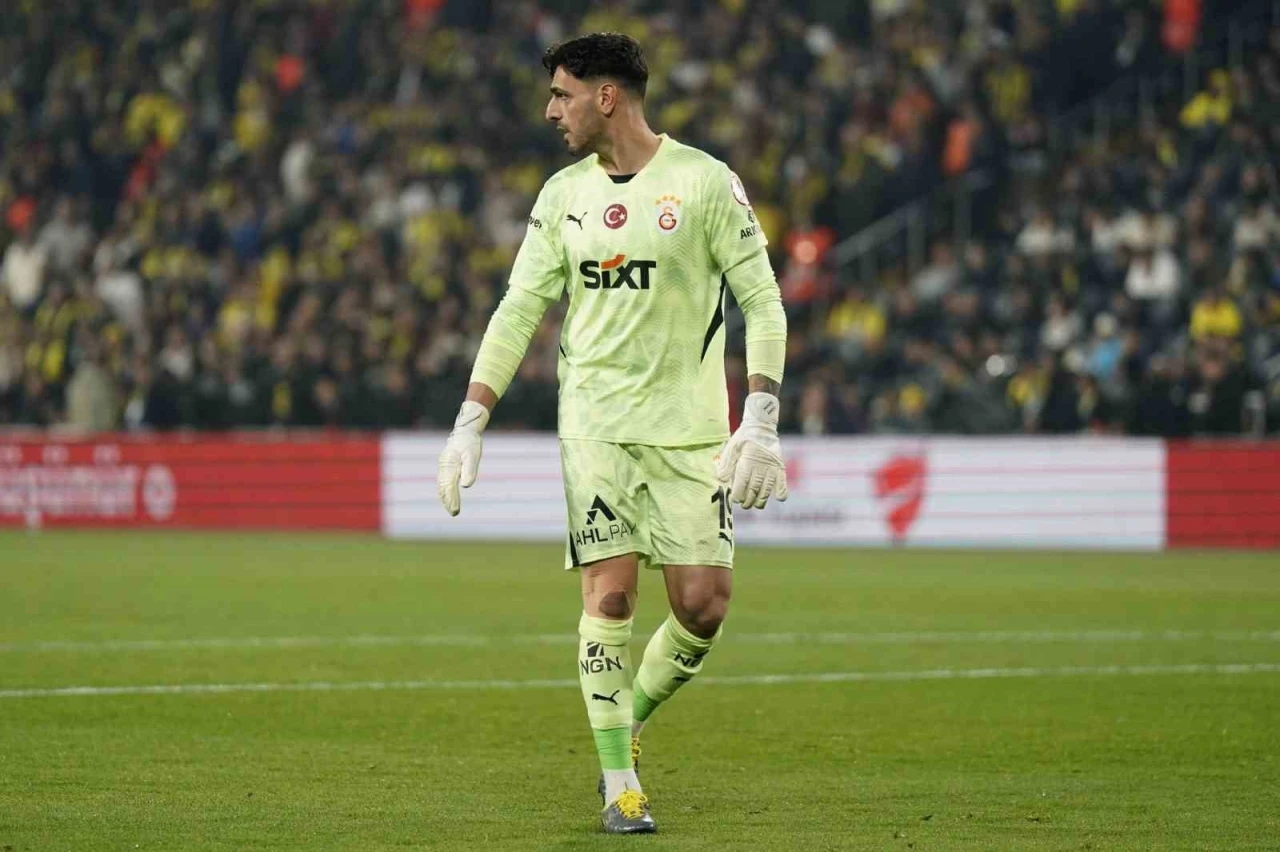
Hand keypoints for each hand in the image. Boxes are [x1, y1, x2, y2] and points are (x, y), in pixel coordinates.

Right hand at [437, 401, 489, 515]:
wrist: (464, 432)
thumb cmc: (470, 443)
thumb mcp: (473, 455)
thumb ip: (469, 470)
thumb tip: (465, 486)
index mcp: (449, 465)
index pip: (449, 486)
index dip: (452, 499)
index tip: (455, 510)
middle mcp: (443, 467)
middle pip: (443, 487)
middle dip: (448, 501)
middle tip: (454, 513)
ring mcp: (443, 467)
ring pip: (441, 485)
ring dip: (445, 498)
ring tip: (452, 509)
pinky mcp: (445, 467)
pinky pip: (442, 482)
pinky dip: (444, 491)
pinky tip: (447, 498)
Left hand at [715, 392, 787, 509]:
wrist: (760, 426)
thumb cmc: (743, 438)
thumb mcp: (731, 448)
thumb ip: (726, 464)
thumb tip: (721, 480)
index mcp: (745, 463)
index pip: (741, 486)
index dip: (738, 496)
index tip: (736, 500)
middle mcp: (758, 467)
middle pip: (753, 491)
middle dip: (748, 501)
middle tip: (745, 505)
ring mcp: (770, 467)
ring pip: (766, 490)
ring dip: (761, 500)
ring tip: (757, 505)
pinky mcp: (779, 466)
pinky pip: (782, 481)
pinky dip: (781, 491)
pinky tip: (779, 498)